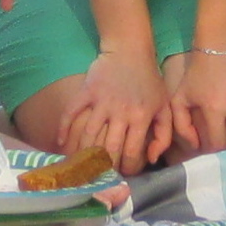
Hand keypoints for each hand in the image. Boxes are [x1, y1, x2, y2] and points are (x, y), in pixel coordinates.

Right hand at [63, 44, 176, 172]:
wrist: (130, 50)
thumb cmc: (150, 81)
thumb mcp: (165, 106)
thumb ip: (163, 135)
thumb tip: (152, 158)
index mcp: (141, 117)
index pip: (131, 152)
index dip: (127, 169)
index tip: (123, 174)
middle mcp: (120, 112)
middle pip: (109, 148)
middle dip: (105, 166)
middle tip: (102, 175)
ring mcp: (101, 102)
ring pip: (88, 135)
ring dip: (83, 153)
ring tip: (81, 165)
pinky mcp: (86, 92)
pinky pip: (71, 112)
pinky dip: (63, 128)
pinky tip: (60, 142)